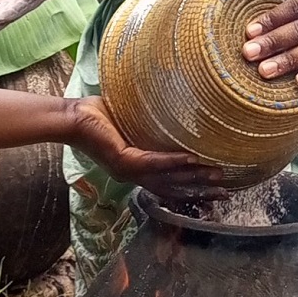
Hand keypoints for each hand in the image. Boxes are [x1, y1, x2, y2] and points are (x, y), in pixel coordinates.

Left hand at [70, 96, 223, 195]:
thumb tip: (171, 104)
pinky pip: (154, 162)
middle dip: (200, 191)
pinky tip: (193, 158)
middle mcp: (134, 175)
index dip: (193, 188)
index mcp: (136, 169)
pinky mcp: (124, 160)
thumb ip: (149, 124)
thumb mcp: (131, 122)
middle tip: (226, 192)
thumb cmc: (97, 115)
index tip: (216, 189)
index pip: (170, 184)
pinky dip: (174, 161)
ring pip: (168, 178)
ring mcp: (129, 171)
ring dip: (194, 177)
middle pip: (174, 188)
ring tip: (216, 175)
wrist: (72, 118)